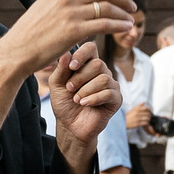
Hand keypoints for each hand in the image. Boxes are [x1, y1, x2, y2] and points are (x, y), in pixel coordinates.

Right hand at [0, 0, 134, 77]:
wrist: (17, 51)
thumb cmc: (29, 34)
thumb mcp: (44, 7)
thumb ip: (61, 1)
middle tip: (132, 5)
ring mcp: (71, 13)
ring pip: (108, 7)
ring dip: (123, 12)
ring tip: (131, 19)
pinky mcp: (74, 30)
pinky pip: (105, 24)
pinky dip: (119, 25)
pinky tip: (125, 27)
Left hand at [44, 45, 118, 160]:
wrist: (70, 126)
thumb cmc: (64, 103)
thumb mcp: (57, 85)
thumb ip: (61, 69)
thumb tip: (66, 53)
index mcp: (87, 65)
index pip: (91, 48)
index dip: (82, 54)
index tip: (71, 66)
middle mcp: (101, 72)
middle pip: (98, 64)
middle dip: (81, 77)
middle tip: (70, 88)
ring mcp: (111, 85)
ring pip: (104, 79)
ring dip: (86, 90)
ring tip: (76, 99)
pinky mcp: (116, 99)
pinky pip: (109, 93)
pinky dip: (93, 99)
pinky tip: (84, 104)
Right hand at [124, 101, 152, 131]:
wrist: (123, 122)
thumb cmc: (127, 116)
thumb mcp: (132, 109)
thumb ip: (139, 106)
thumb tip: (144, 102)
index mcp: (136, 109)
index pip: (146, 108)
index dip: (149, 110)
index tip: (150, 111)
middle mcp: (137, 113)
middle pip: (148, 113)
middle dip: (150, 115)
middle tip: (149, 116)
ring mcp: (138, 119)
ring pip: (147, 118)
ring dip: (148, 119)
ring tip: (147, 120)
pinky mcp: (138, 124)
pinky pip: (145, 123)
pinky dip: (146, 123)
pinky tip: (145, 123)